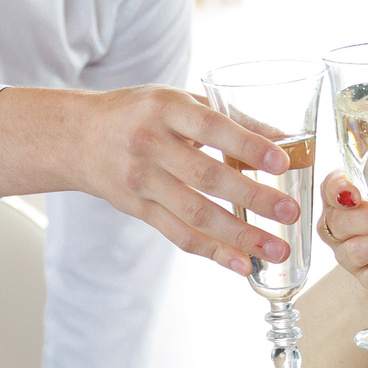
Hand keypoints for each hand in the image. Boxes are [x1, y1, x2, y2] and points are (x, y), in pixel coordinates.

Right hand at [0, 83, 300, 276]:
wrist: (77, 137)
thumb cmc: (138, 114)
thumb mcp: (178, 101)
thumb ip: (230, 118)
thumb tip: (286, 138)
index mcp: (164, 108)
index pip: (211, 127)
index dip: (246, 145)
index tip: (282, 162)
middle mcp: (149, 144)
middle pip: (206, 175)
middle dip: (253, 197)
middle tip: (291, 212)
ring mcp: (140, 180)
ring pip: (195, 213)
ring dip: (240, 235)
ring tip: (276, 249)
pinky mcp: (137, 208)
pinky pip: (178, 235)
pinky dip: (212, 252)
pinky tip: (242, 265)